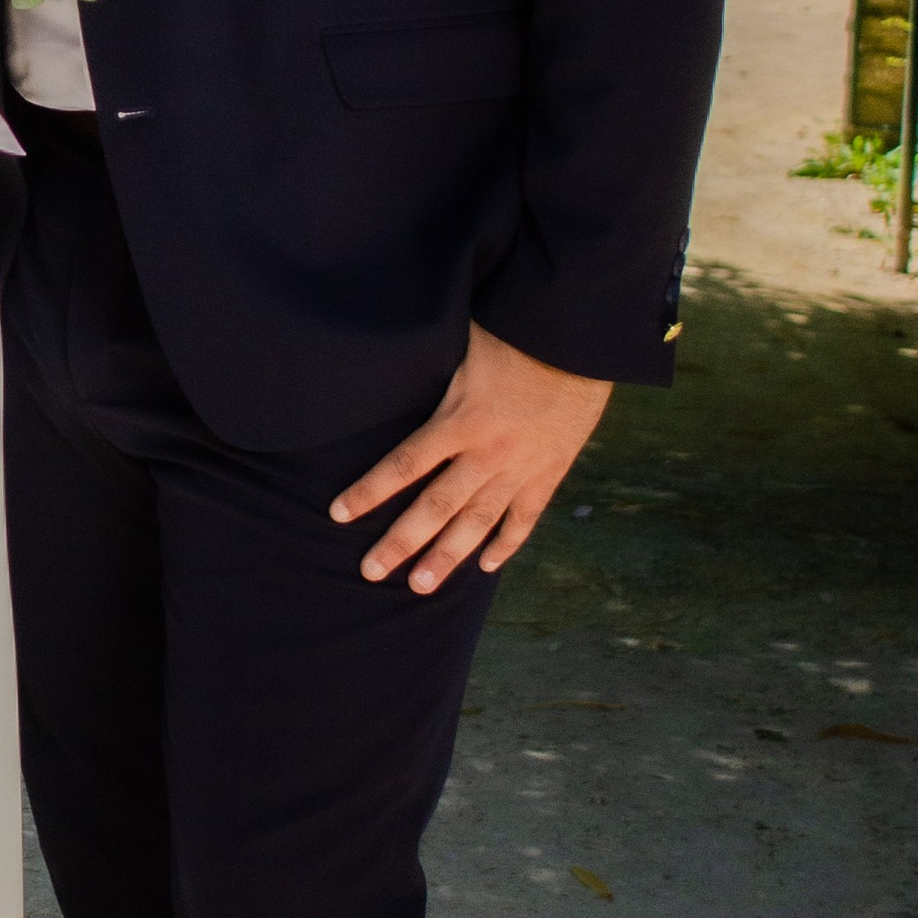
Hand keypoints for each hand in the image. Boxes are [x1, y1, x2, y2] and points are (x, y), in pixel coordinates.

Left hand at [330, 322, 610, 593]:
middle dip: (400, 542)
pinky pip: (525, 517)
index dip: (368, 492)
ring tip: (420, 587)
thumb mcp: (461, 346)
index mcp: (459, 420)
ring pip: (477, 523)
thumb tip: (390, 361)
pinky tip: (488, 566)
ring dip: (447, 557)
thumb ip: (430, 370)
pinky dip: (506, 543)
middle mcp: (486, 453)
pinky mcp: (550, 472)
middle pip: (435, 507)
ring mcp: (521, 468)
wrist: (580, 338)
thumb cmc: (514, 329)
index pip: (402, 465)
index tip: (338, 514)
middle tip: (370, 572)